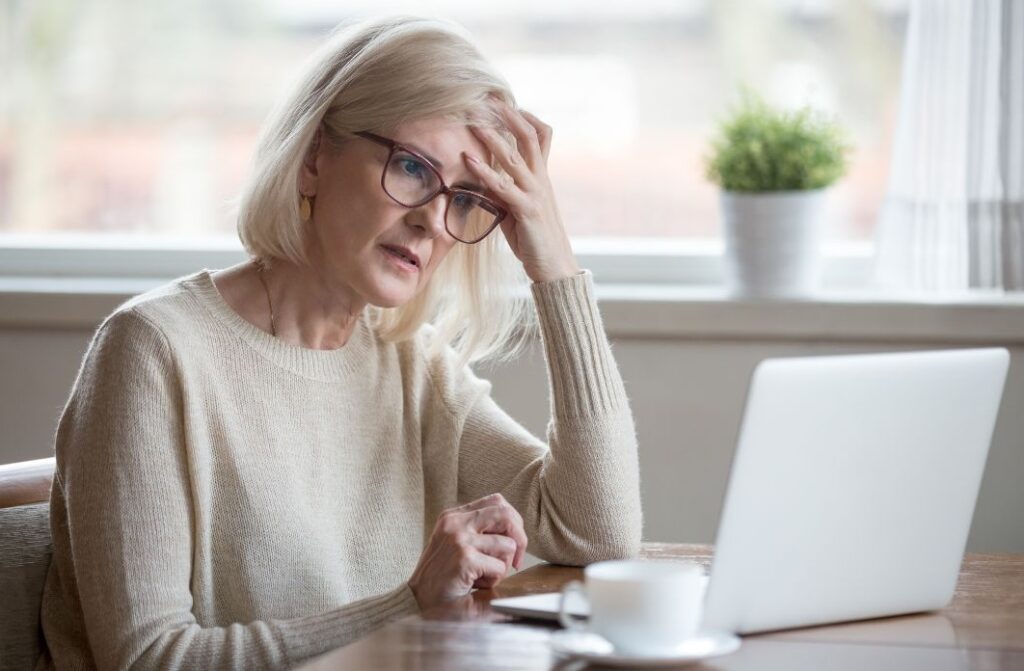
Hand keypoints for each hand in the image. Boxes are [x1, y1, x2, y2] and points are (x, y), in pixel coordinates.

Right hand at [407, 493, 527, 609]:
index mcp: (453, 516)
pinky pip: (500, 568)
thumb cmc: (442, 575)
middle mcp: (455, 523)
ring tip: (483, 576)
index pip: (496, 502)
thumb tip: (515, 529)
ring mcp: (459, 539)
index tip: (512, 541)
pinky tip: (475, 584)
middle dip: (520, 538)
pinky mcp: (465, 559)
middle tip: (515, 560)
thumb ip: (479, 530)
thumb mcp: (456, 542)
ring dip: (503, 566)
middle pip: (506, 514)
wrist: (418, 600)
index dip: (513, 521)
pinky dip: (494, 580)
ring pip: (508, 545)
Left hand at [464, 102, 579, 283]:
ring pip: (514, 157)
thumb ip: (504, 191)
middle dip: (508, 115)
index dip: (525, 117)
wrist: (554, 267)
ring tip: (473, 121)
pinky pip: (504, 186)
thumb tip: (483, 179)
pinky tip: (468, 160)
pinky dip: (484, 171)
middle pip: (528, 137)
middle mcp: (541, 180)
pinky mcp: (527, 210)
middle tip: (487, 98)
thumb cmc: (534, 239)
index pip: (541, 136)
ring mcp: (536, 193)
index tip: (506, 102)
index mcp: (542, 177)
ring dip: (492, 137)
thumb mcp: (517, 209)